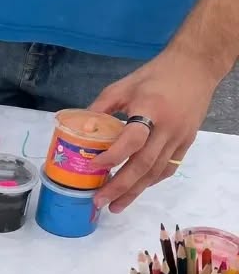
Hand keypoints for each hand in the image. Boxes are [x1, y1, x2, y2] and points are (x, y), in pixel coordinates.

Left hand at [89, 48, 218, 212]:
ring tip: (116, 205)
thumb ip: (100, 108)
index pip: (132, 139)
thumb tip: (79, 130)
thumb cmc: (154, 76)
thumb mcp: (122, 86)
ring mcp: (180, 137)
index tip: (94, 167)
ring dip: (135, 190)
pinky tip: (137, 189)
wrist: (195, 68)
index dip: (113, 155)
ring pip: (157, 171)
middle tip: (100, 202)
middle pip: (144, 163)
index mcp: (150, 109)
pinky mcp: (187, 142)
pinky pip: (169, 167)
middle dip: (121, 186)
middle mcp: (167, 127)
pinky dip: (152, 180)